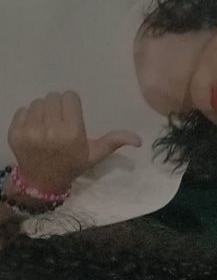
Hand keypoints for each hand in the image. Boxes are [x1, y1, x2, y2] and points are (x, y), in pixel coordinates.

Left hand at [8, 91, 141, 193]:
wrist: (42, 182)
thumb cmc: (71, 165)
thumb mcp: (94, 154)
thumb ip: (114, 142)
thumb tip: (139, 140)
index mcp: (72, 133)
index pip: (69, 97)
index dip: (71, 105)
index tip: (71, 116)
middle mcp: (51, 131)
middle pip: (53, 97)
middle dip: (56, 106)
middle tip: (58, 121)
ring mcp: (30, 132)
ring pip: (37, 102)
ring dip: (42, 111)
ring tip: (46, 126)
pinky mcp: (15, 133)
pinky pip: (22, 111)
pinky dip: (27, 117)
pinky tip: (34, 130)